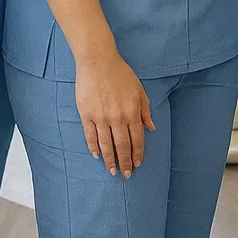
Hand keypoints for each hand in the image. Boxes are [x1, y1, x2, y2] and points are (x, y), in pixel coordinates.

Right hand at [74, 51, 154, 177]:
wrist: (98, 62)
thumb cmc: (121, 74)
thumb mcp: (139, 89)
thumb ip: (145, 110)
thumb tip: (151, 128)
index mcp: (132, 111)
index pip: (137, 138)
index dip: (137, 153)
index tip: (137, 164)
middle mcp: (117, 117)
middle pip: (122, 145)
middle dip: (125, 162)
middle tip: (126, 175)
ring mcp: (101, 118)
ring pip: (106, 144)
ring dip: (109, 159)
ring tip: (112, 170)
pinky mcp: (86, 115)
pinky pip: (90, 136)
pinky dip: (93, 148)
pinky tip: (96, 156)